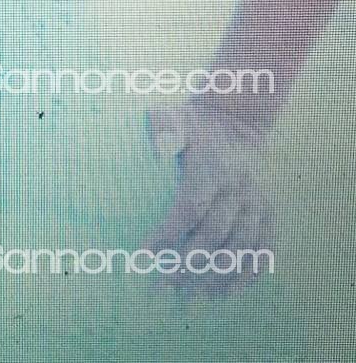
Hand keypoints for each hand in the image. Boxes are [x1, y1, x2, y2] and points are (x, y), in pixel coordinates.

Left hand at [142, 100, 275, 299]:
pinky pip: (264, 246)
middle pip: (215, 234)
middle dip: (190, 264)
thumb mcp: (175, 115)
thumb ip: (164, 127)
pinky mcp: (268, 210)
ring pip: (241, 246)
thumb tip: (159, 149)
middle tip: (166, 287)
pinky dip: (250, 271)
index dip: (168, 234)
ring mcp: (257, 201)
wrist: (238, 120)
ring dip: (220, 276)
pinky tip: (232, 292)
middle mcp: (238, 188)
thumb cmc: (195, 123)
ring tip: (197, 298)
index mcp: (213, 167)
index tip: (145, 255)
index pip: (189, 208)